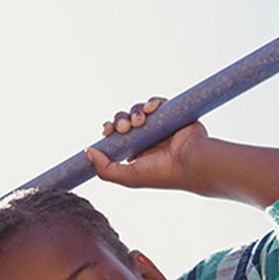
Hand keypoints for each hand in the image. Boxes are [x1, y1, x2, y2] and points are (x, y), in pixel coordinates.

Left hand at [88, 97, 210, 192]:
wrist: (191, 163)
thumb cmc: (162, 174)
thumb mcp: (129, 177)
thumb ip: (105, 169)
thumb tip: (87, 152)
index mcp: (136, 151)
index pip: (117, 135)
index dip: (110, 129)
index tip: (107, 131)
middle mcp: (147, 138)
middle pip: (125, 120)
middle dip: (121, 120)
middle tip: (125, 128)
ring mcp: (159, 125)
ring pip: (138, 110)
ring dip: (135, 112)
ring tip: (141, 121)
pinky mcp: (172, 114)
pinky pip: (156, 102)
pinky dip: (151, 102)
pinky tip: (151, 109)